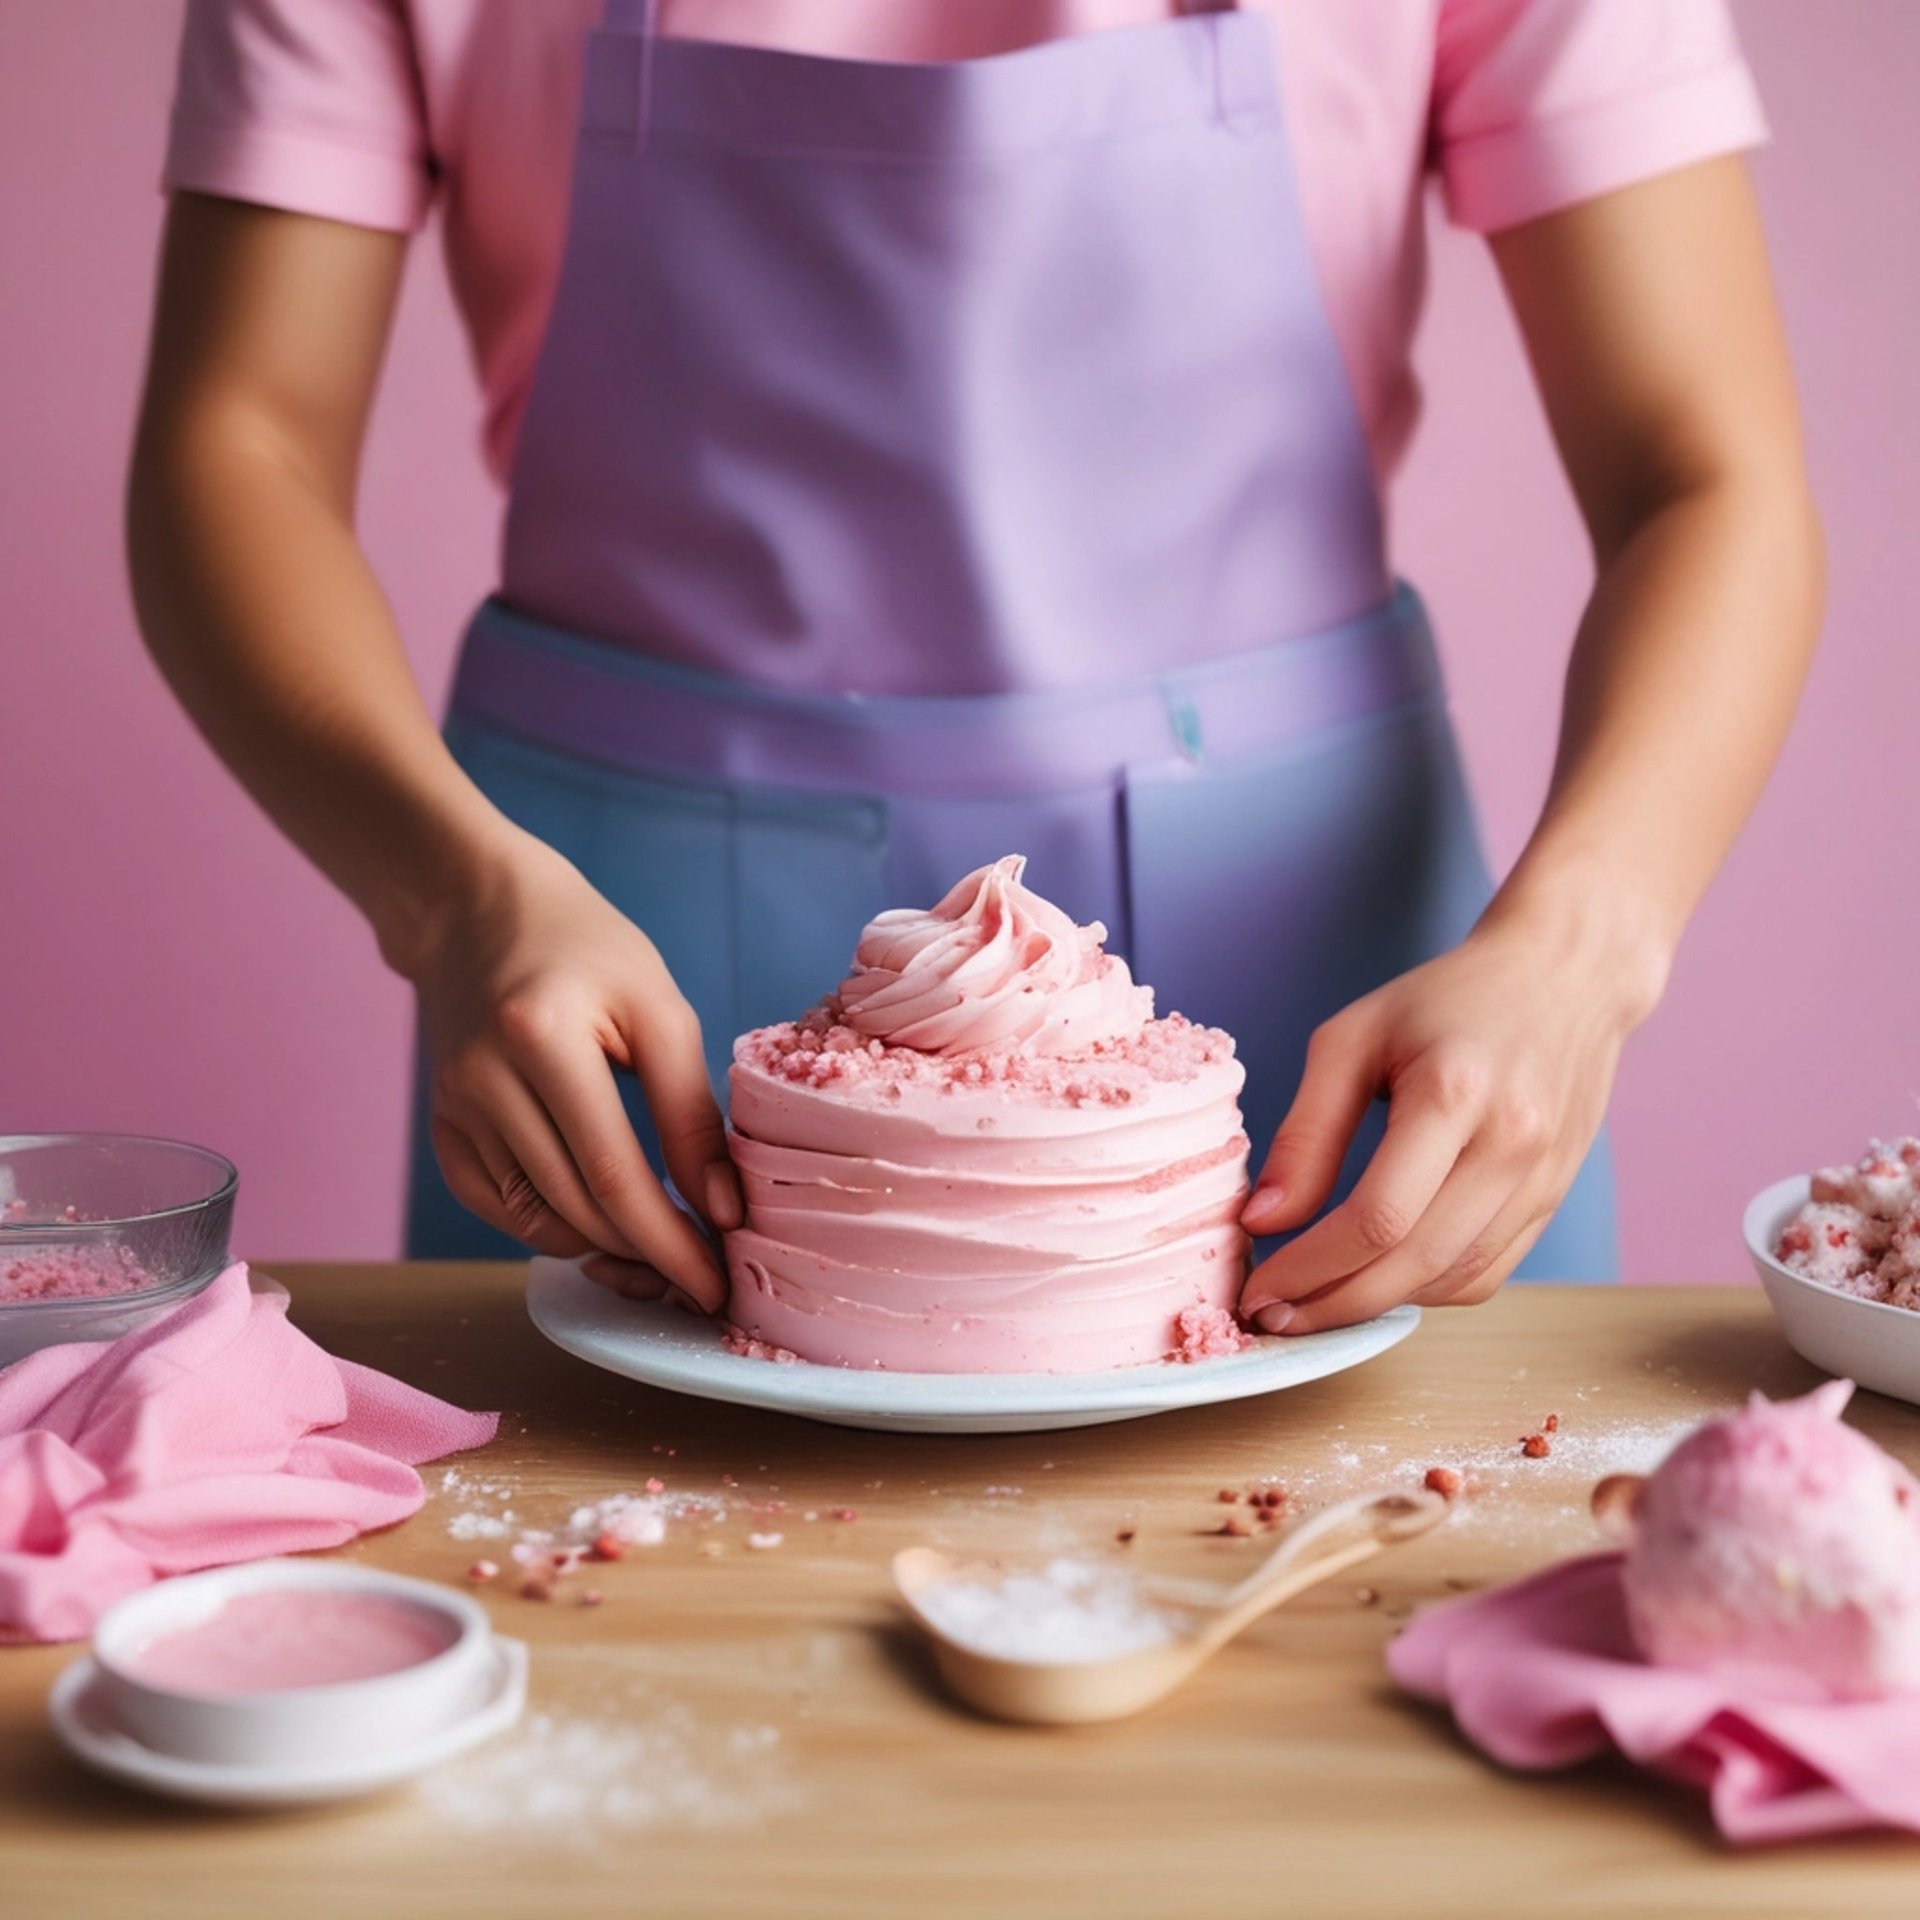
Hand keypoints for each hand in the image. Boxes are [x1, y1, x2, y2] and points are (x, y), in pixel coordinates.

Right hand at [407, 825, 738, 1310]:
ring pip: (535, 1220)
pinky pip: (498, 1207)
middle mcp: (483, 1081)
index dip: (669, 1242)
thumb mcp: (658, 1008)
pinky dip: (552, 1229)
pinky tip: (598, 1222)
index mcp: (543, 1040)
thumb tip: (720, 1209)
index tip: (715, 1284)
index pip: (614, 1174)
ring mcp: (452, 1108)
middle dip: (647, 1255)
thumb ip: (690, 1110)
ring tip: (662, 1250)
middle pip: (575, 1207)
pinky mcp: (442, 1125)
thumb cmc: (586, 948)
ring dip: (605, 1248)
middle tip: (702, 1276)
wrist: (480, 910)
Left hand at [1236, 913, 1652, 1334]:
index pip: (1377, 1218)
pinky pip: (1487, 1272)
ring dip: (1378, 1307)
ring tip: (1314, 1304)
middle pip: (1416, 1264)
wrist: (1565, 976)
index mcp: (1454, 1094)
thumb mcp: (1352, 1040)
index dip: (1310, 1268)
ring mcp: (1543, 1177)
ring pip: (1454, 1280)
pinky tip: (1378, 1277)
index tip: (1257, 1288)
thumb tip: (1261, 1220)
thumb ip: (1306, 1133)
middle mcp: (1511, 1143)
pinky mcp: (1555, 1197)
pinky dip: (1427, 1291)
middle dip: (1334, 1306)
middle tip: (1275, 1318)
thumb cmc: (1448, 999)